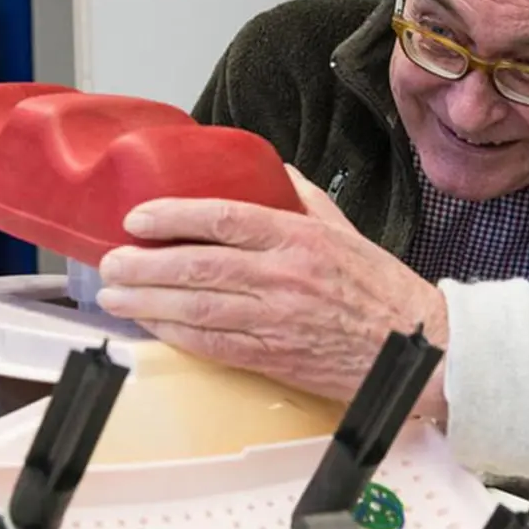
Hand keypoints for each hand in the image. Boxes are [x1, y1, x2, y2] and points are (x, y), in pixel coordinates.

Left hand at [96, 165, 448, 415]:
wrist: (418, 349)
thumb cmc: (382, 291)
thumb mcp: (345, 231)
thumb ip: (304, 199)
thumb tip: (274, 170)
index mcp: (300, 238)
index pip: (223, 218)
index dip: (173, 216)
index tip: (139, 217)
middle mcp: (284, 277)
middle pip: (197, 267)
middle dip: (144, 264)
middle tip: (110, 261)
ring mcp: (277, 320)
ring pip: (197, 309)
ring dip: (148, 302)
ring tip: (115, 296)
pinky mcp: (276, 357)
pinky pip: (215, 346)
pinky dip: (178, 336)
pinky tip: (153, 327)